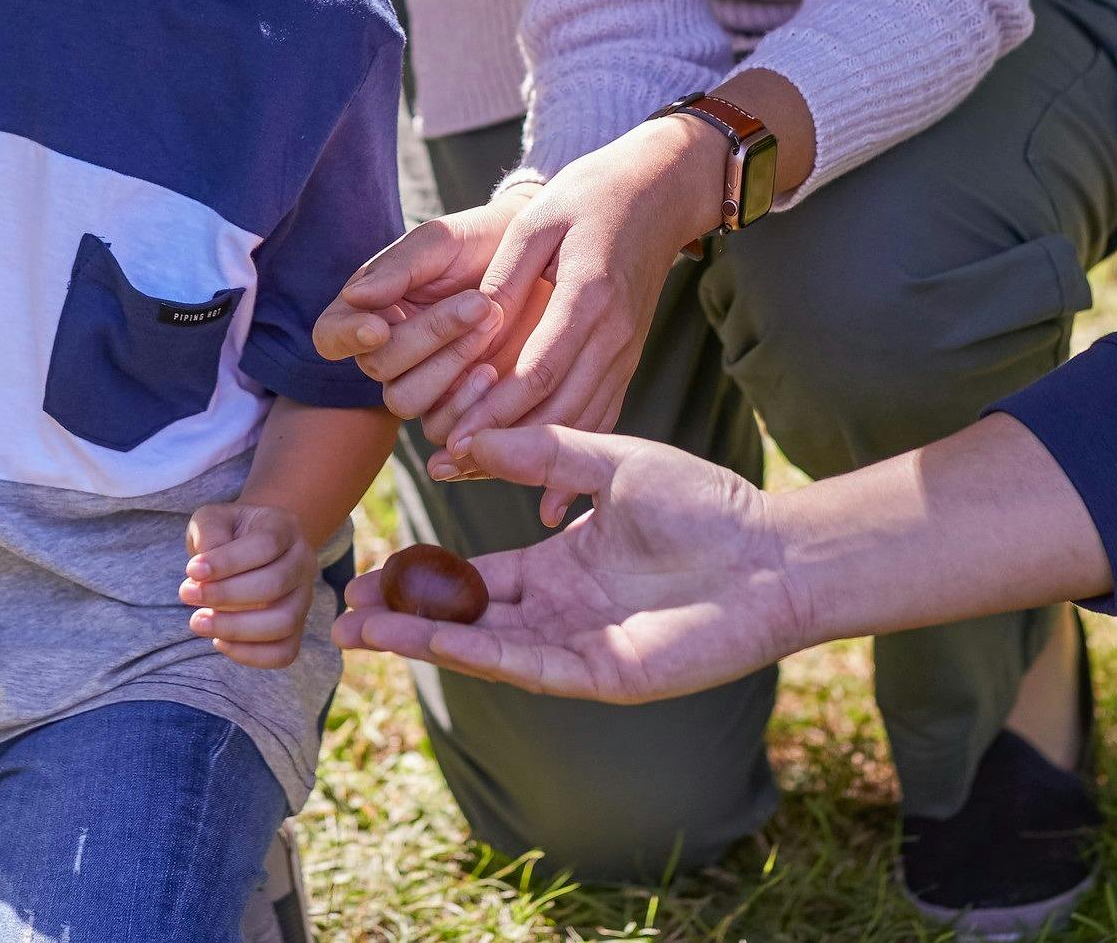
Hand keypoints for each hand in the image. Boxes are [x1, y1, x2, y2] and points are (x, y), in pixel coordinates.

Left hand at [181, 502, 313, 668]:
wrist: (246, 547)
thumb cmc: (227, 533)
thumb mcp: (212, 519)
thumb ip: (209, 535)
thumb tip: (203, 574)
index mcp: (285, 527)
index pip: (265, 545)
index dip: (228, 561)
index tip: (192, 571)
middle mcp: (303, 562)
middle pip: (275, 584)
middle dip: (225, 595)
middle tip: (186, 595)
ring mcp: (303, 598)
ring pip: (284, 622)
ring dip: (236, 628)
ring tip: (198, 622)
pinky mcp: (296, 629)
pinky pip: (284, 652)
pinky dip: (251, 654)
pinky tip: (219, 641)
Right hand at [312, 205, 514, 421]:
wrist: (537, 263)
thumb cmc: (478, 244)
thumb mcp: (441, 242)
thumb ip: (398, 268)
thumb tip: (354, 297)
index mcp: (368, 308)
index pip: (331, 335)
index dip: (346, 337)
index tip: (378, 328)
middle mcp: (386, 351)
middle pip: (378, 366)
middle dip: (428, 335)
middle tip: (480, 302)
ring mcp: (419, 382)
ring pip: (405, 400)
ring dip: (448, 365)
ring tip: (493, 323)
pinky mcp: (453, 405)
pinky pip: (441, 426)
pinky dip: (465, 403)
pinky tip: (492, 371)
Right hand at [332, 424, 805, 702]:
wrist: (773, 552)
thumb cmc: (707, 507)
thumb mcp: (609, 463)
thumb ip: (539, 452)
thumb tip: (462, 442)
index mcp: (562, 565)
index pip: (476, 577)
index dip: (422, 577)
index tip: (370, 571)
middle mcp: (562, 612)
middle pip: (466, 619)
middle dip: (403, 617)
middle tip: (343, 612)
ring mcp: (579, 647)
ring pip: (484, 647)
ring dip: (422, 640)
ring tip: (360, 630)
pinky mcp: (603, 675)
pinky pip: (526, 664)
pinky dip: (475, 652)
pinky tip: (430, 639)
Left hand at [429, 121, 722, 522]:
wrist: (658, 191)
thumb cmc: (590, 197)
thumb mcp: (537, 222)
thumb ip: (504, 279)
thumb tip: (472, 330)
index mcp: (589, 295)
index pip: (539, 370)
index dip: (496, 411)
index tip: (455, 440)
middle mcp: (615, 333)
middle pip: (561, 408)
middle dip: (507, 445)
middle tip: (454, 469)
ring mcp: (628, 349)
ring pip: (583, 420)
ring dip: (536, 457)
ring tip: (480, 475)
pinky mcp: (630, 357)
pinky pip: (602, 414)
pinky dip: (573, 449)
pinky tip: (546, 486)